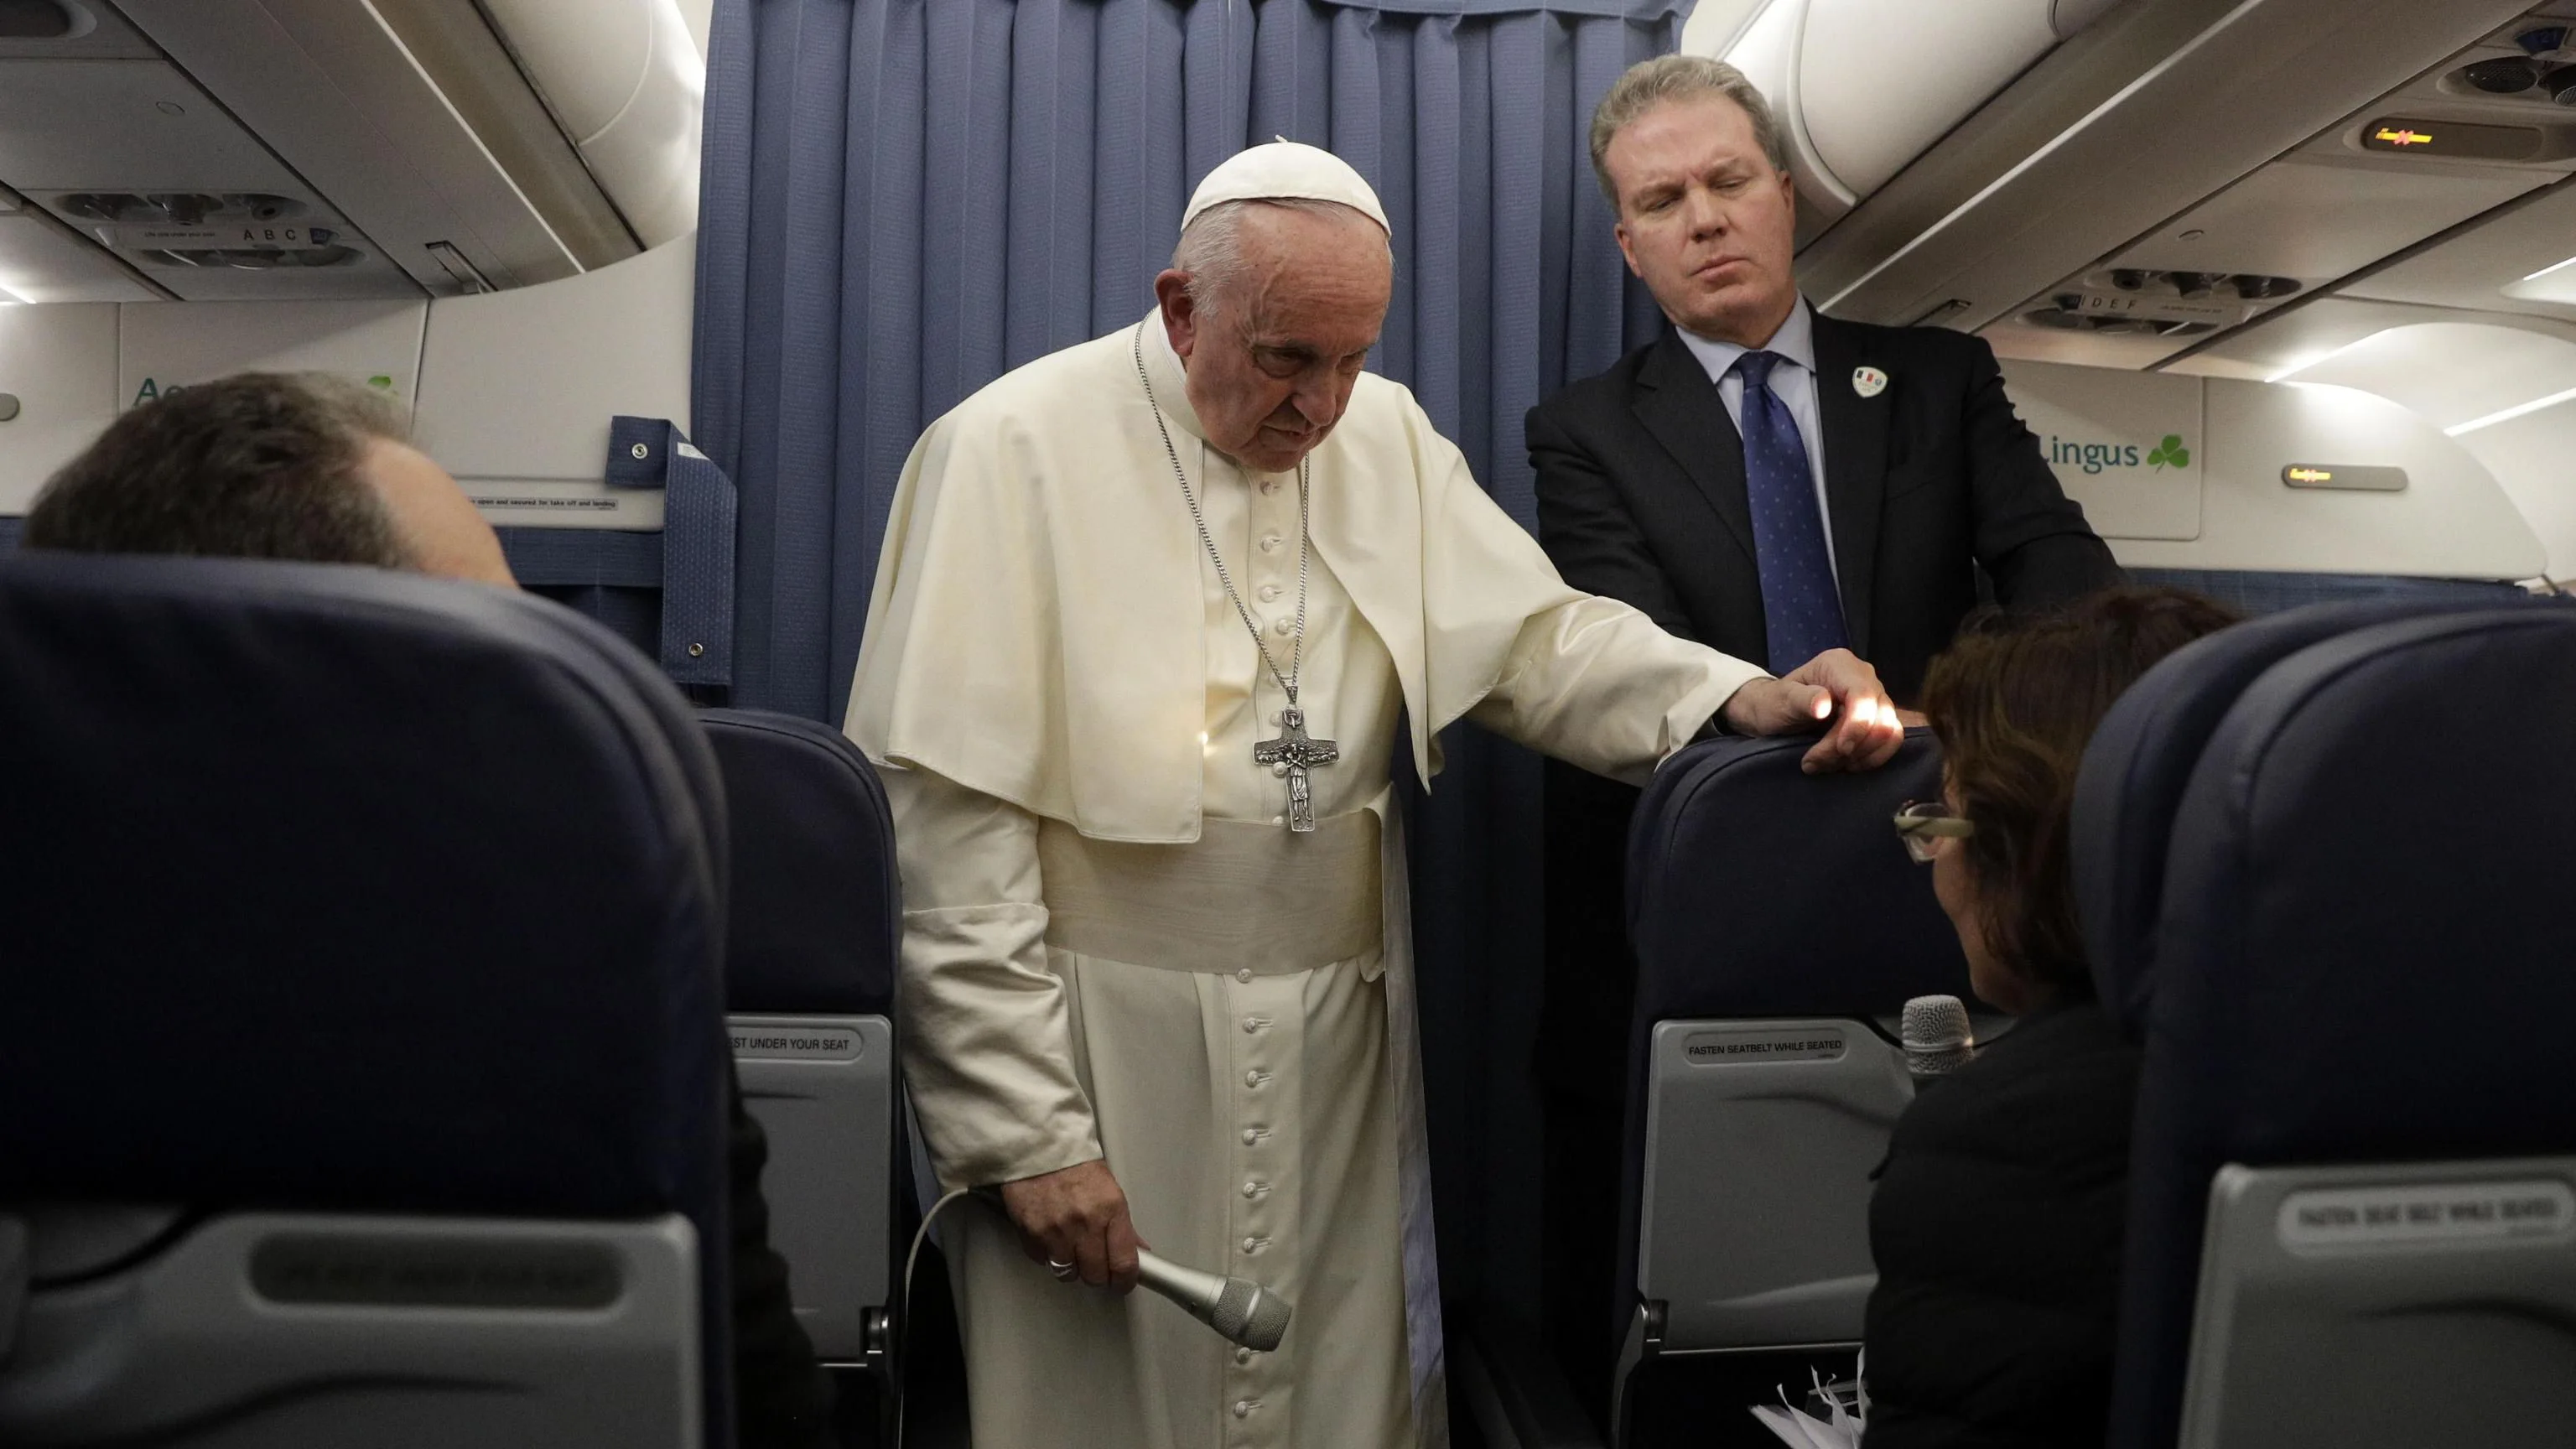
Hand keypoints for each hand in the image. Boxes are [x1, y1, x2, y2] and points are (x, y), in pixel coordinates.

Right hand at [998, 1158, 1145, 1292]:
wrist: (1038, 1145)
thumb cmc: (1074, 1162)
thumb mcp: (1109, 1188)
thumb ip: (1123, 1225)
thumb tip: (1138, 1250)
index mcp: (1111, 1209)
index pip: (1124, 1263)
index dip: (1125, 1280)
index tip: (1123, 1282)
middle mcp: (1085, 1223)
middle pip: (1095, 1275)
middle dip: (1097, 1273)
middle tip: (1096, 1262)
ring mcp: (1056, 1230)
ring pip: (1068, 1273)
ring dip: (1071, 1266)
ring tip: (1071, 1246)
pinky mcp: (1031, 1233)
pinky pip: (1042, 1261)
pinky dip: (1047, 1254)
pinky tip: (1051, 1236)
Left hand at [1716, 648, 1905, 773]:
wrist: (1774, 713)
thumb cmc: (1775, 703)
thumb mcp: (1781, 701)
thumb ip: (1802, 700)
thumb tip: (1823, 704)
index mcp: (1839, 664)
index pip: (1863, 694)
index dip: (1857, 725)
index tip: (1841, 749)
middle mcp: (1863, 677)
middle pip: (1878, 716)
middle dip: (1851, 747)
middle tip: (1815, 762)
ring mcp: (1874, 697)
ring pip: (1887, 730)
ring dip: (1860, 755)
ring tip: (1826, 765)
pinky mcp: (1877, 717)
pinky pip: (1890, 739)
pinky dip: (1872, 757)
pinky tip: (1848, 765)